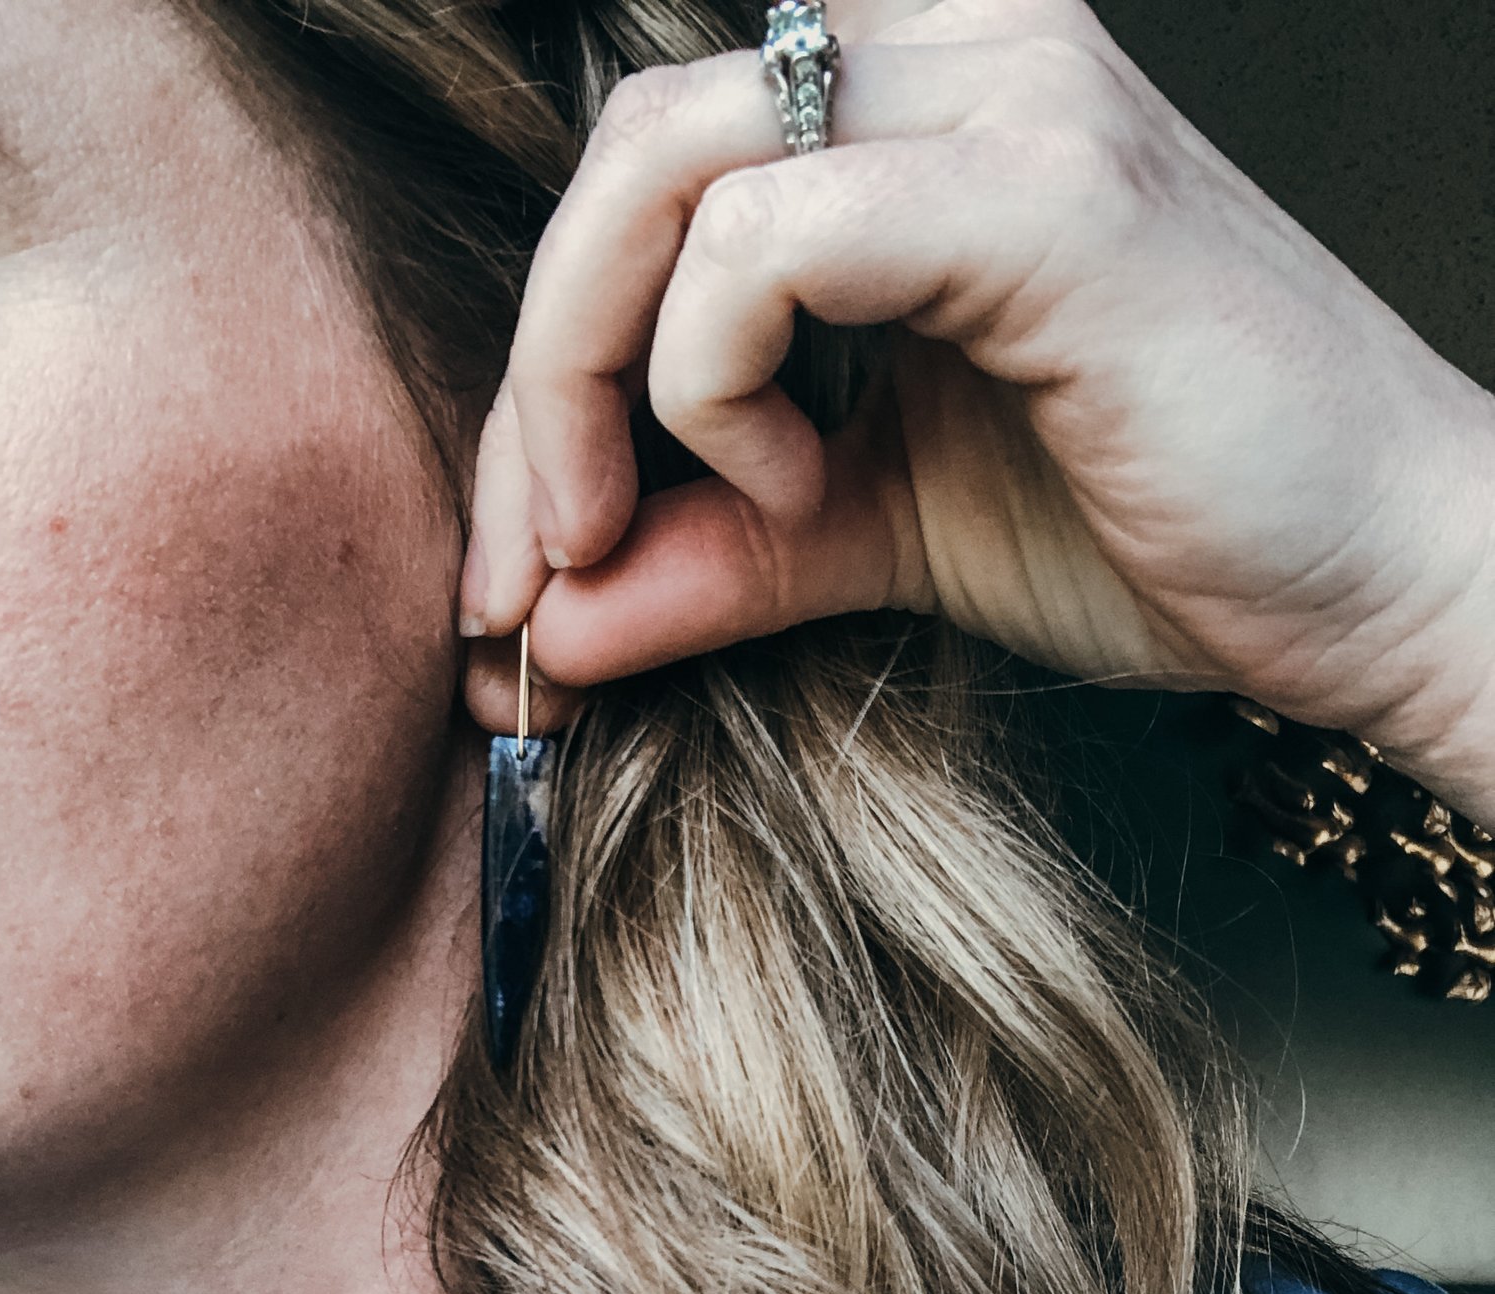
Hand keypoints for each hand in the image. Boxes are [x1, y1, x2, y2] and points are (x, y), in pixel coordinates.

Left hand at [461, 0, 1494, 821]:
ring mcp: (1006, 108)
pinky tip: (794, 483)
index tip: (520, 556)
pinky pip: (779, 235)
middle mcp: (953, 56)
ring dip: (590, 374)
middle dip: (532, 381)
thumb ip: (717, 555)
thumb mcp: (881, 538)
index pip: (645, 179)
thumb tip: (546, 630)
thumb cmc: (1160, 532)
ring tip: (639, 526)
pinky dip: (717, 376)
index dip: (543, 366)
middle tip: (526, 563)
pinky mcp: (1046, 201)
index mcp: (914, 110)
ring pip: (666, 164)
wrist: (1378, 582)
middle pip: (624, 150)